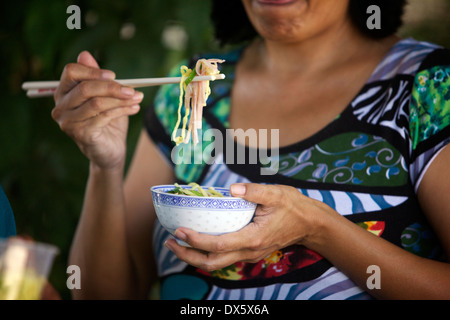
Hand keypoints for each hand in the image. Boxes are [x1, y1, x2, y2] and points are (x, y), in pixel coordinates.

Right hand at [51, 51, 143, 169]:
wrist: (110, 151)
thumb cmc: (107, 122)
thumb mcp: (104, 97)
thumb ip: (97, 78)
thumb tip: (85, 54)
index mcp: (64, 92)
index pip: (71, 72)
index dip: (93, 71)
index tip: (114, 75)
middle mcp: (61, 106)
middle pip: (85, 88)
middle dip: (112, 87)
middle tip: (132, 89)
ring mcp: (68, 121)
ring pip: (97, 103)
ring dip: (121, 99)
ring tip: (137, 99)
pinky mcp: (79, 133)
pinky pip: (103, 116)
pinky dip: (122, 110)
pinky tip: (134, 109)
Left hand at [164, 183, 332, 271]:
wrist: (310, 224)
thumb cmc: (293, 208)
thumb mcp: (276, 194)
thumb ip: (254, 191)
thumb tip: (232, 189)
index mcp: (253, 238)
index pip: (218, 244)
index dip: (196, 240)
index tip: (179, 230)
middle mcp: (249, 252)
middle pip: (211, 262)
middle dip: (187, 256)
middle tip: (170, 242)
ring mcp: (249, 255)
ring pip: (216, 264)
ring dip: (194, 257)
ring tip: (177, 243)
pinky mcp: (249, 252)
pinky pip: (224, 258)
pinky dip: (206, 254)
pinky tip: (198, 242)